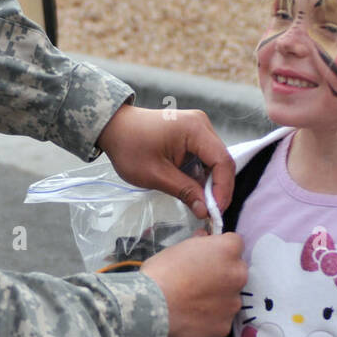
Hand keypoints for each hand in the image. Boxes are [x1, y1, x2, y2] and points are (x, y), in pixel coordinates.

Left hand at [96, 105, 233, 219]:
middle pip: (221, 160)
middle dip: (217, 188)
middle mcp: (201, 124)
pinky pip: (204, 157)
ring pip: (214, 160)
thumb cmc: (129, 147)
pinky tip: (193, 189)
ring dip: (209, 183)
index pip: (222, 161)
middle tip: (210, 212)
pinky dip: (200, 174)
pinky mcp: (191, 134)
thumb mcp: (155, 174)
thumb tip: (205, 211)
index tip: (216, 211)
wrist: (113, 128)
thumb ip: (184, 192)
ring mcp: (197, 127)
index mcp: (194, 129)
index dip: (223, 188)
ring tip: (201, 204)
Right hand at [141, 231, 246, 336]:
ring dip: (217, 297)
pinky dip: (210, 318)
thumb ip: (197, 243)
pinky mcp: (225, 326)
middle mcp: (238, 275)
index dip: (219, 249)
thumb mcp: (176, 249)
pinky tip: (191, 318)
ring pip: (230, 297)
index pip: (235, 243)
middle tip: (198, 280)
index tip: (207, 255)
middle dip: (222, 274)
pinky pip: (220, 319)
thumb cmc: (161, 272)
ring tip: (192, 303)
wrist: (152, 307)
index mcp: (227, 251)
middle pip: (236, 271)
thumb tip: (204, 238)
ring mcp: (233, 303)